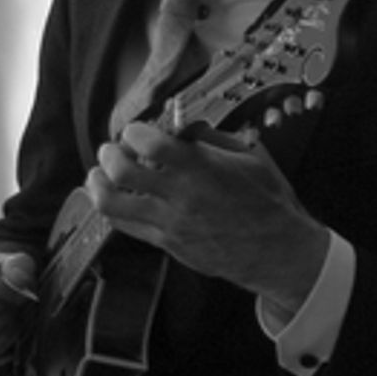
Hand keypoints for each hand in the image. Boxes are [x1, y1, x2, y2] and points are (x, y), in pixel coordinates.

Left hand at [89, 126, 332, 313]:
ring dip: (98, 183)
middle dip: (110, 153)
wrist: (278, 252)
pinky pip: (124, 226)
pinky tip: (113, 196)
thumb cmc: (268, 202)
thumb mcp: (250, 156)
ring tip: (101, 173)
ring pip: (111, 204)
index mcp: (202, 169)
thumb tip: (184, 123)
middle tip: (115, 149)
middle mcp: (181, 197)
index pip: (150, 144)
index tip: (137, 130)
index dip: (134, 131)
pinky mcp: (166, 244)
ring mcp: (170, 224)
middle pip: (121, 172)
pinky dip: (111, 208)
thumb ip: (212, 137)